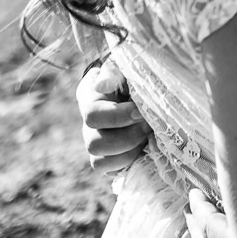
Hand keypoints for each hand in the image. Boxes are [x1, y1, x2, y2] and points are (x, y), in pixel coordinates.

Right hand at [78, 57, 148, 174]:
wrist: (143, 88)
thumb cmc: (132, 74)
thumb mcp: (125, 67)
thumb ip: (114, 73)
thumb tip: (101, 85)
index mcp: (89, 97)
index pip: (92, 113)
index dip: (117, 116)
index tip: (139, 111)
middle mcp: (88, 125)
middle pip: (94, 144)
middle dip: (127, 138)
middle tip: (148, 126)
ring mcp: (96, 143)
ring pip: (99, 161)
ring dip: (129, 152)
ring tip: (148, 138)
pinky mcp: (107, 159)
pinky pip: (111, 171)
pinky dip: (129, 163)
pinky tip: (144, 148)